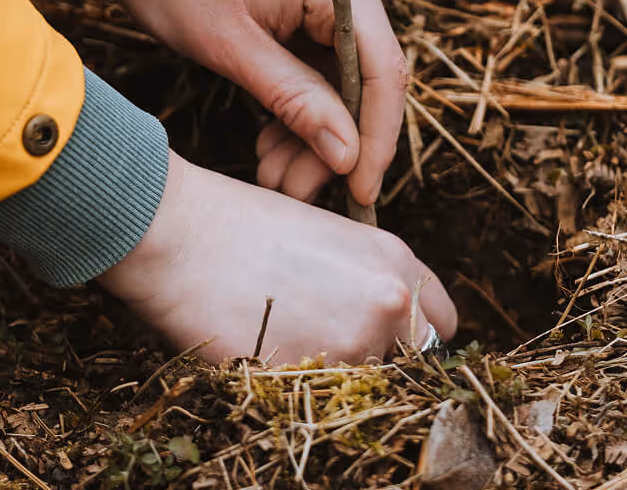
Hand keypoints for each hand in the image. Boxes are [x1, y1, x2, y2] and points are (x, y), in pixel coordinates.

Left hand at [59, 0, 405, 204]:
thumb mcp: (230, 47)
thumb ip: (296, 101)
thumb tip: (349, 156)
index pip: (383, 70)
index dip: (376, 140)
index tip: (359, 195)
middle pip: (363, 75)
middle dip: (333, 141)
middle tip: (292, 190)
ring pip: (339, 72)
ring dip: (311, 126)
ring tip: (271, 170)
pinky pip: (316, 55)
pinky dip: (297, 97)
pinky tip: (270, 136)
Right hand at [98, 152, 456, 363]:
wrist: (184, 233)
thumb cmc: (245, 225)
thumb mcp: (327, 237)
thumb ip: (366, 279)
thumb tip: (378, 319)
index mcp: (395, 260)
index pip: (442, 323)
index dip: (414, 336)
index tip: (390, 342)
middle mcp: (388, 302)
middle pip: (411, 363)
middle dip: (380, 360)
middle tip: (328, 343)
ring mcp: (353, 342)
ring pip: (363, 385)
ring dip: (333, 375)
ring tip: (284, 337)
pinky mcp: (310, 377)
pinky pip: (317, 401)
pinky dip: (295, 388)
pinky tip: (262, 349)